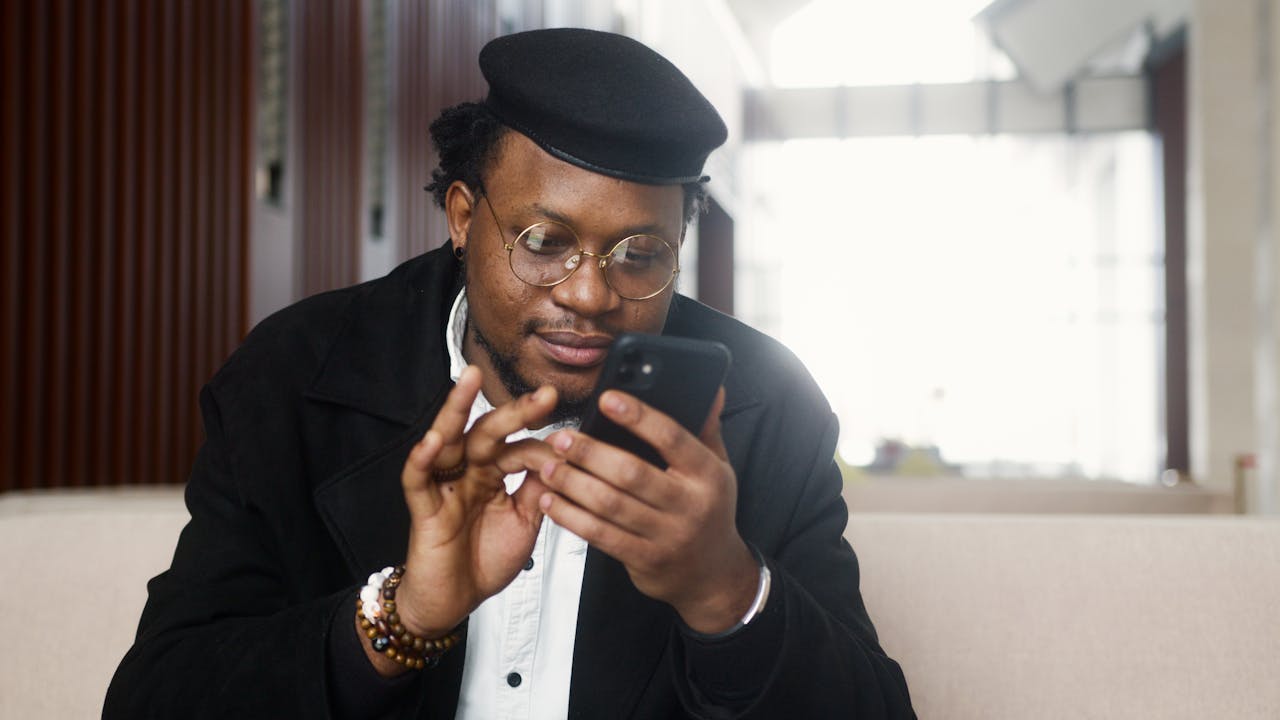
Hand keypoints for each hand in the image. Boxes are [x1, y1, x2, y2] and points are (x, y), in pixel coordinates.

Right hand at [392, 366, 558, 639]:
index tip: (573, 444)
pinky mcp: (424, 509)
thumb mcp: (524, 522)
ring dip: (456, 410)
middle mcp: (469, 473)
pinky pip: (418, 480)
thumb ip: (538, 490)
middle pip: (488, 433)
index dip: (544, 446)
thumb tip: (564, 458)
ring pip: (449, 441)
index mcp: (493, 475)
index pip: (519, 448)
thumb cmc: (484, 561)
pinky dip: (423, 459)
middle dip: (515, 411)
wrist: (454, 601)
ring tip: (469, 380)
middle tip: (544, 394)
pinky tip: (433, 440)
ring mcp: (445, 487)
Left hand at [537, 387, 758, 633]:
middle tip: (561, 438)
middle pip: (632, 473)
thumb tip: (712, 388)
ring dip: (574, 484)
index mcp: (707, 475)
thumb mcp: (717, 469)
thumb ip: (706, 429)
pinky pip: (601, 536)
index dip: (638, 417)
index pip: (672, 438)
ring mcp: (667, 535)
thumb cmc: (709, 512)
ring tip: (550, 466)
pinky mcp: (644, 559)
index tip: (607, 399)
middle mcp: (690, 505)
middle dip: (590, 453)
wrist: (713, 576)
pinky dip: (572, 517)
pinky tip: (552, 502)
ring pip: (611, 505)